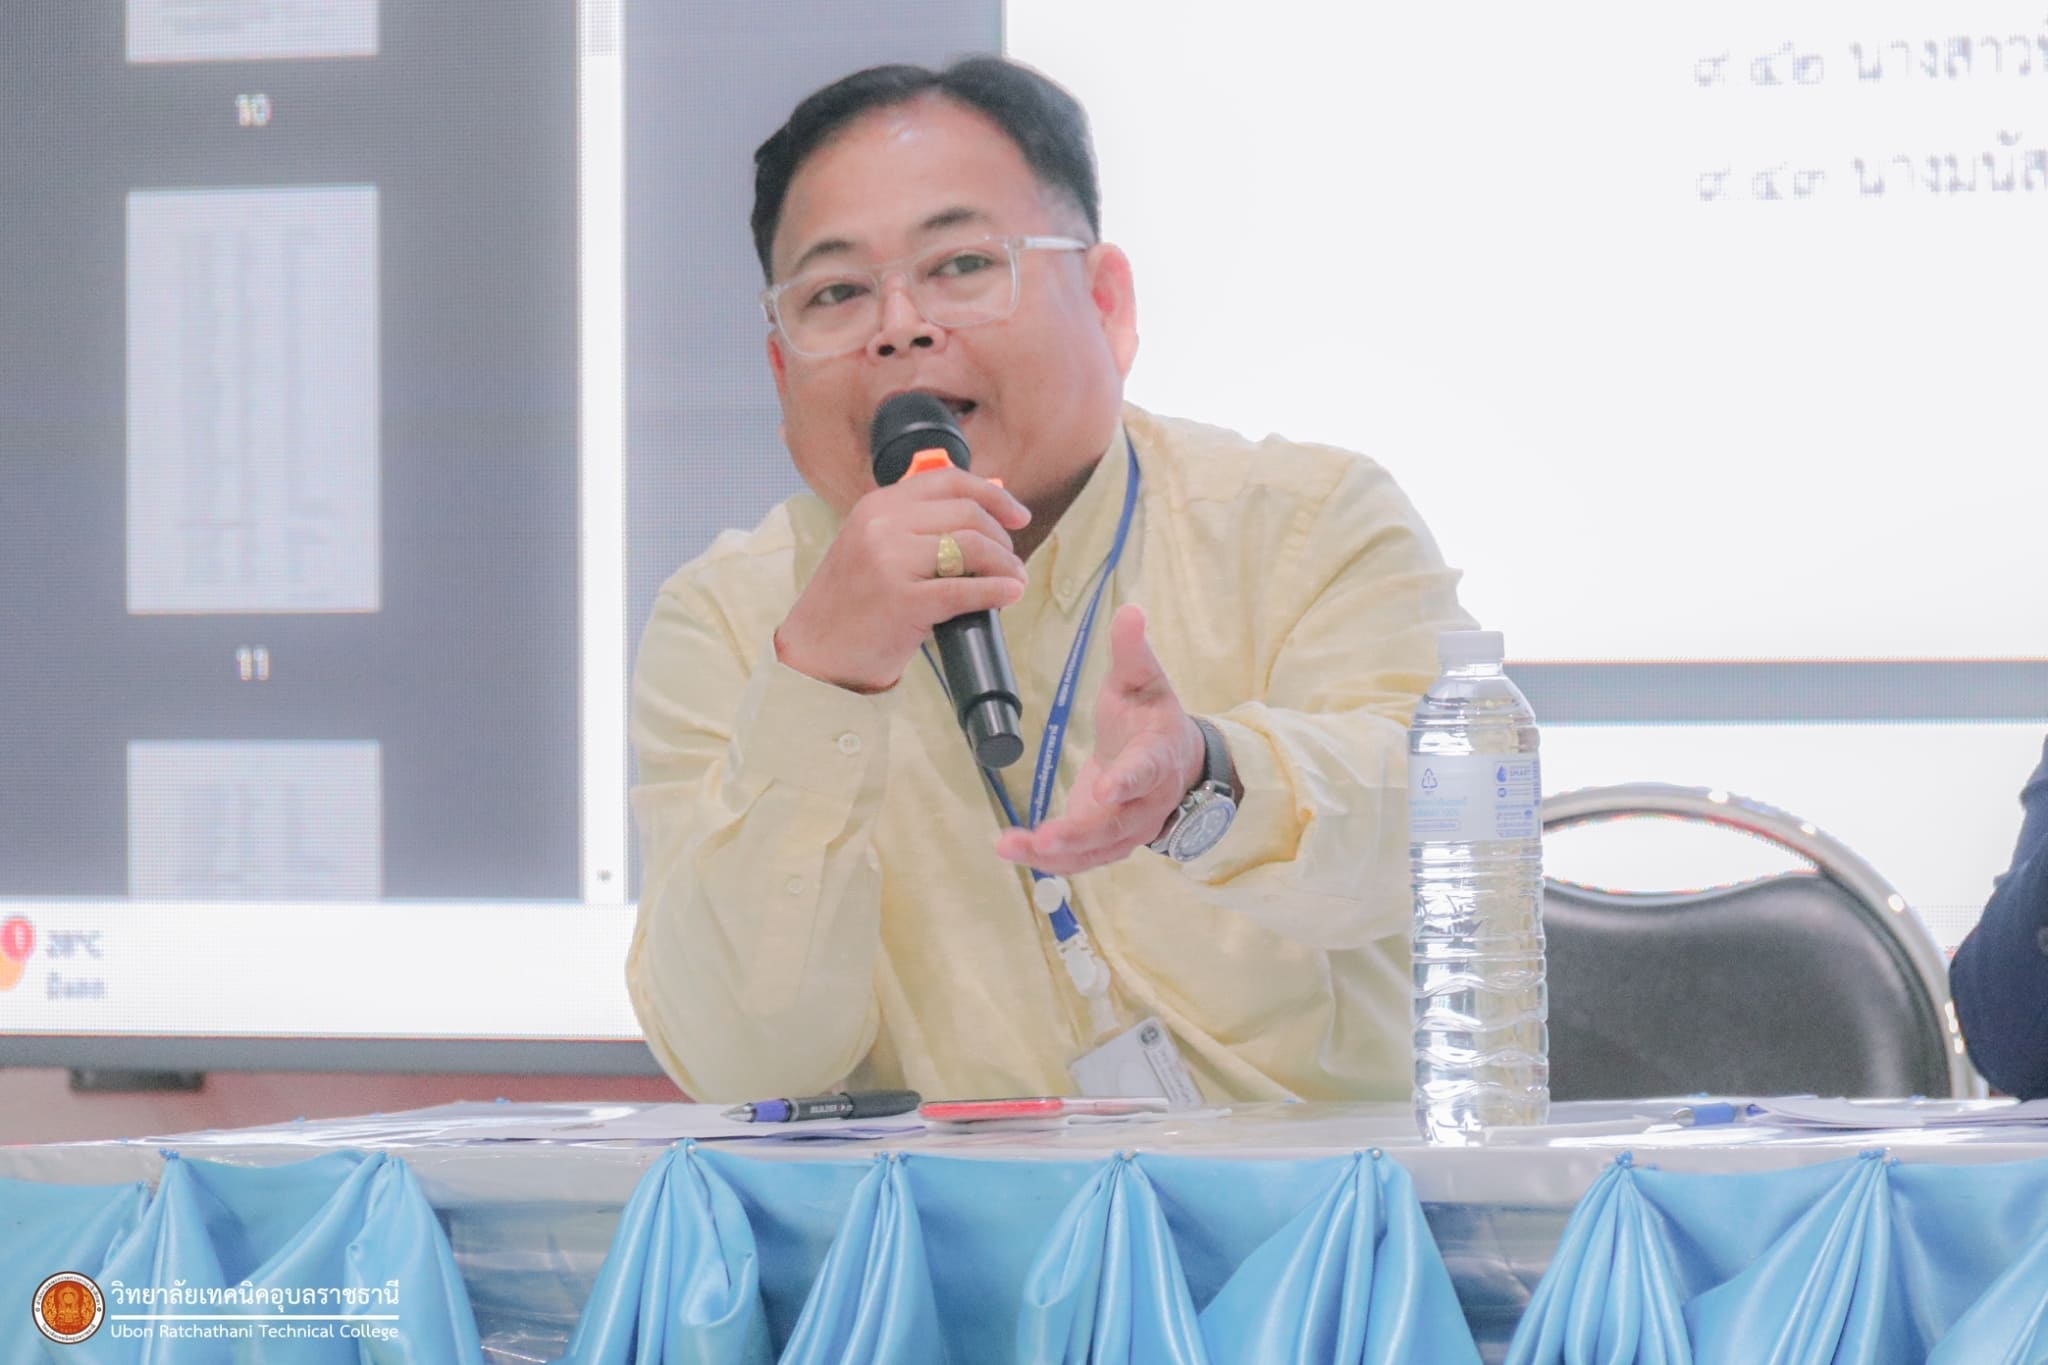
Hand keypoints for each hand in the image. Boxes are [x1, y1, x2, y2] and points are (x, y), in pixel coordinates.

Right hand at [776, 469, 1031, 692]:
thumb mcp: (873, 547)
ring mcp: (890, 562)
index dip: (994, 495)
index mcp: (878, 505)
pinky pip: (964, 589)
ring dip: (1005, 565)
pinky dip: (996, 591)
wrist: (815, 653)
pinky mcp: (903, 601)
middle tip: (1011, 562)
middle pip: (968, 513)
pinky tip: (1009, 595)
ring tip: (1013, 581)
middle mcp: (882, 525)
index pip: (949, 481)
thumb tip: (985, 519)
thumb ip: (917, 528)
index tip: (1017, 515)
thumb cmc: (852, 604)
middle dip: (1002, 538)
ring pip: (972, 547)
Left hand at [995, 604, 1204, 874]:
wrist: (1174, 761)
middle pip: (1114, 825)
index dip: (1125, 782)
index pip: (1143, 771)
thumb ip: (1133, 651)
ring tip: (1008, 845)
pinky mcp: (1106, 841)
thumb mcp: (1145, 679)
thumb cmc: (1152, 715)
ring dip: (1052, 854)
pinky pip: (1078, 858)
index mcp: (1157, 757)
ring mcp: (1128, 828)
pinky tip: (1010, 849)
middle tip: (1042, 838)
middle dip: (1078, 834)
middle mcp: (1146, 802)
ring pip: (1093, 850)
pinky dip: (1046, 859)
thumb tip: (1130, 610)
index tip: (1103, 790)